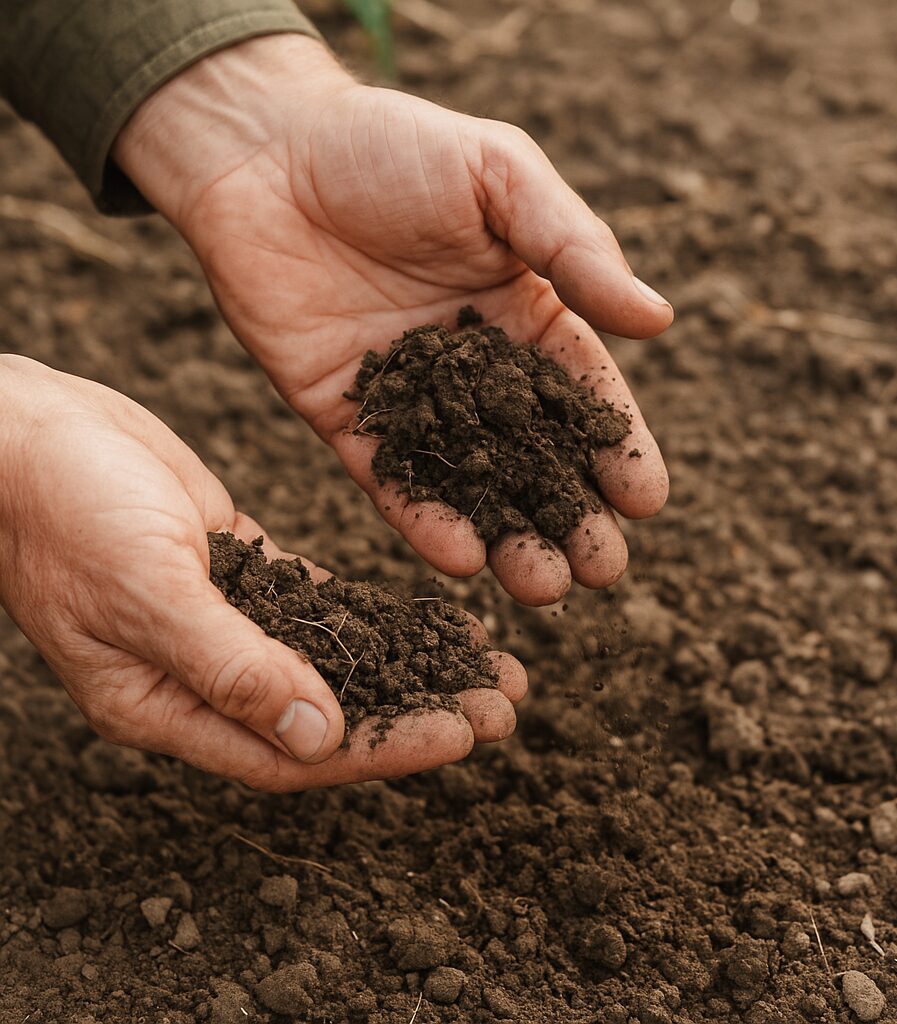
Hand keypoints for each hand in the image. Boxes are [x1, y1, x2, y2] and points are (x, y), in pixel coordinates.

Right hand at [0, 356, 523, 790]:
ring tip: (487, 667)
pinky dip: (375, 616)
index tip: (464, 735)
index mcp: (166, 705)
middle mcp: (204, 674)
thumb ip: (232, 667)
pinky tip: (432, 617)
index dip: (384, 747)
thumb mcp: (147, 592)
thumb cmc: (62, 510)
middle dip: (417, 711)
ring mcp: (225, 621)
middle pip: (329, 713)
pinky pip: (320, 605)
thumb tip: (320, 736)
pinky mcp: (240, 566)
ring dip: (410, 665)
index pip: (294, 752)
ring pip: (335, 660)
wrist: (25, 430)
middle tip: (504, 706)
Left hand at [115, 34, 672, 606]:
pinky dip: (425, 520)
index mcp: (526, 311)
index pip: (584, 394)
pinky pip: (391, 480)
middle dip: (573, 515)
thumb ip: (576, 247)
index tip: (646, 501)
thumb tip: (659, 319)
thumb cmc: (390, 147)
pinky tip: (463, 559)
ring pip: (471, 483)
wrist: (263, 153)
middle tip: (603, 570)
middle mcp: (476, 368)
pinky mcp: (348, 418)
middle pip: (535, 456)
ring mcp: (412, 400)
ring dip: (510, 538)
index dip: (617, 447)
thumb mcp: (500, 175)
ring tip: (546, 588)